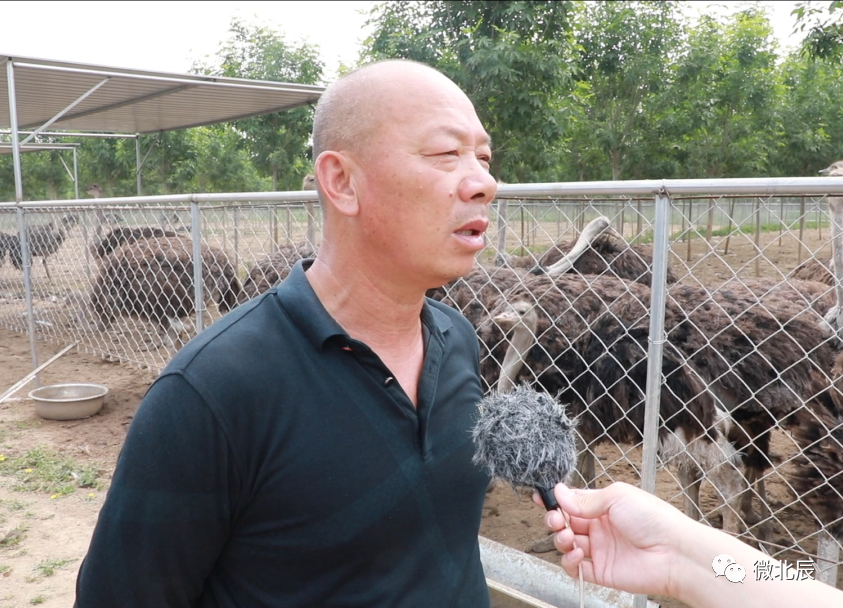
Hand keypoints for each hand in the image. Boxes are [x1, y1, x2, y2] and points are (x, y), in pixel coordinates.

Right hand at [540, 482, 689, 597]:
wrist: (674, 553)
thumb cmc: (654, 519)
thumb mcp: (616, 496)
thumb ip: (585, 499)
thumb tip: (560, 492)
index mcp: (603, 506)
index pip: (572, 502)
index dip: (555, 500)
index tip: (541, 498)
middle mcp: (599, 527)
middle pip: (565, 523)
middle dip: (554, 519)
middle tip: (555, 519)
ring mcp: (600, 549)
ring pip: (567, 544)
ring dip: (561, 539)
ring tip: (568, 537)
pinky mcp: (601, 571)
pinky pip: (575, 568)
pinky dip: (570, 561)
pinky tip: (579, 553)